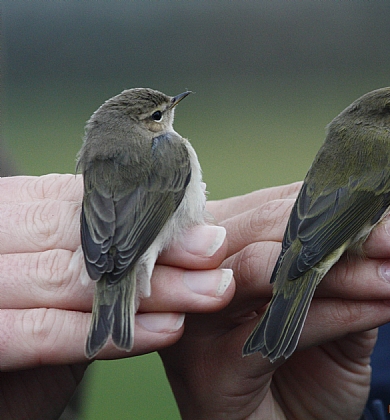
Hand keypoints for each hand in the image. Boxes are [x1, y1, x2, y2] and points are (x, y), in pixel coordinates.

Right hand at [0, 174, 233, 417]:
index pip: (81, 203)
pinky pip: (46, 332)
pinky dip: (112, 333)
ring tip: (211, 289)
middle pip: (81, 235)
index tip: (205, 230)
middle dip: (157, 246)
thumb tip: (183, 234)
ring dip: (152, 286)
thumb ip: (102, 252)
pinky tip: (168, 329)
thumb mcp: (67, 278)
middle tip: (216, 251)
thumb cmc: (30, 321)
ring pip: (73, 278)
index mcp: (8, 213)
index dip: (146, 215)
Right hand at [160, 183, 389, 418]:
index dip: (345, 199)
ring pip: (268, 270)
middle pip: (269, 228)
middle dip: (348, 228)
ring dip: (347, 268)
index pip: (282, 204)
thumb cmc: (308, 368)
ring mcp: (198, 316)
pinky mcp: (208, 366)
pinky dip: (340, 313)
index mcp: (228, 244)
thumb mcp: (343, 305)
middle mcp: (202, 271)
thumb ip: (367, 262)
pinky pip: (279, 328)